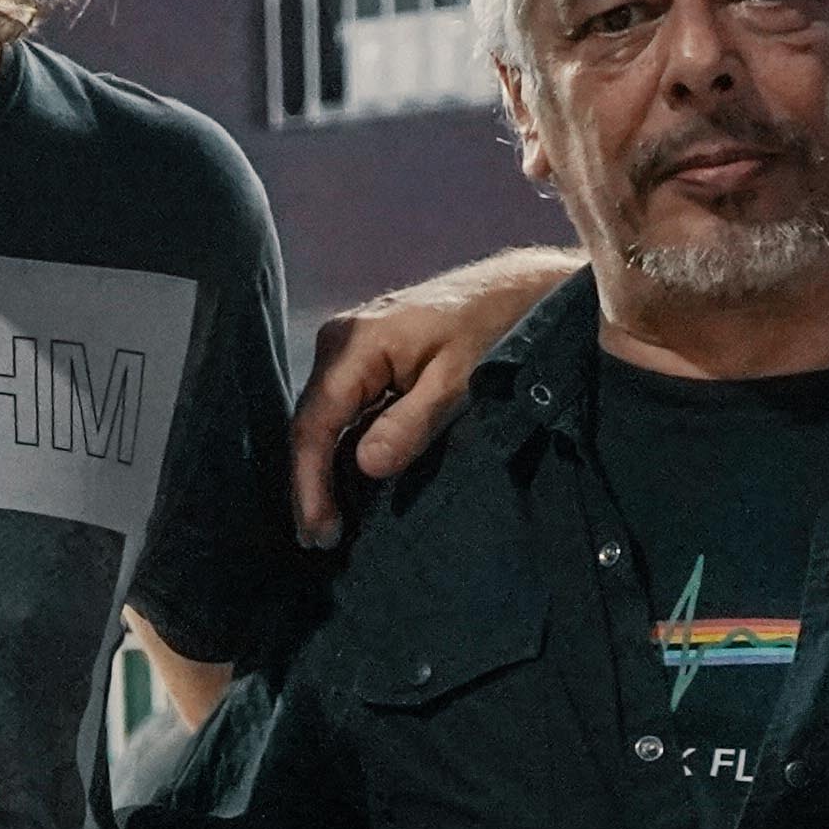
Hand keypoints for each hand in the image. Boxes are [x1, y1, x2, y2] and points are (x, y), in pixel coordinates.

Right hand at [288, 249, 574, 544]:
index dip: (311, 483)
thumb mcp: (458, 383)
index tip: (322, 532)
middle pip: (310, 422)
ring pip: (323, 417)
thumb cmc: (492, 329)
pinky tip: (345, 480)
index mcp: (354, 343)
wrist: (517, 289)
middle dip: (310, 483)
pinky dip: (340, 446)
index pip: (316, 424)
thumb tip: (366, 466)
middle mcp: (339, 340)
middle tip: (319, 540)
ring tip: (327, 521)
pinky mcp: (364, 354)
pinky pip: (341, 407)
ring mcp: (348, 344)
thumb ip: (411, 424)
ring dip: (322, 468)